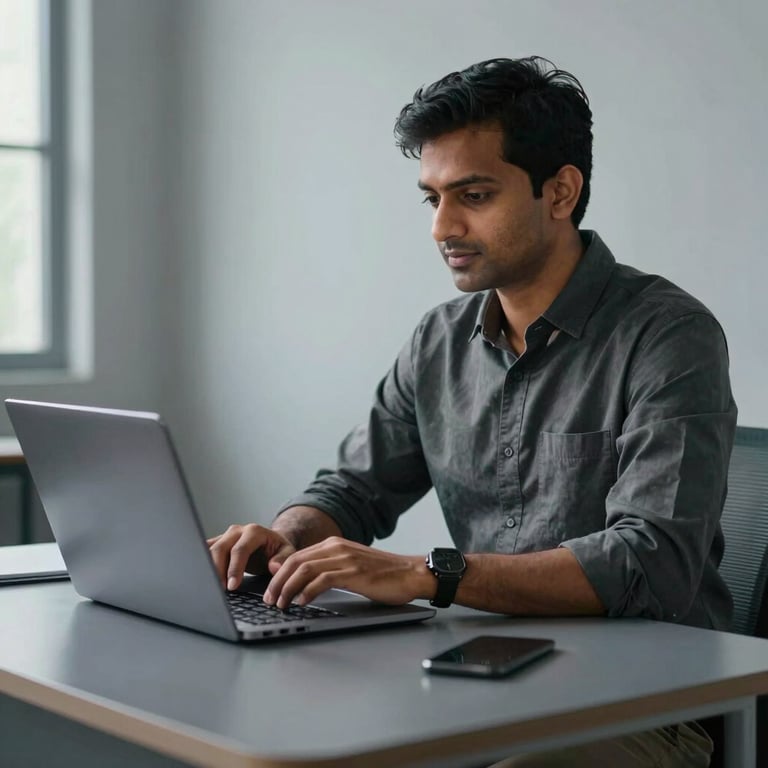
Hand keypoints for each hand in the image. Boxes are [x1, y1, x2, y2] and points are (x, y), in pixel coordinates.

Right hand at [207, 524, 295, 590]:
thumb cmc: (278, 550)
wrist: (270, 544)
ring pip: (209, 549)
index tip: (232, 586)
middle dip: (217, 570)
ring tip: (208, 587)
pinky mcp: (217, 543)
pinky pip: (204, 551)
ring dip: (207, 568)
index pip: (240, 549)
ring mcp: (225, 536)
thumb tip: (274, 567)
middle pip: (220, 548)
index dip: (234, 568)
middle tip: (219, 590)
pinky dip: (200, 563)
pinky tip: (199, 576)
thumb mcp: (287, 553)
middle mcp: (237, 531)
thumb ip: (283, 559)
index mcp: (254, 531)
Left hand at [263, 537, 432, 609]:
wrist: (411, 573)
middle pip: (296, 561)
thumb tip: (298, 580)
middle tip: (269, 600)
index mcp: (334, 544)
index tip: (270, 591)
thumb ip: (326, 569)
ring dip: (288, 588)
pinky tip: (302, 602)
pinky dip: (308, 591)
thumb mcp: (350, 567)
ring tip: (281, 604)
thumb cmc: (383, 574)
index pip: (296, 556)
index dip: (279, 574)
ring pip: (305, 569)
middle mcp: (337, 547)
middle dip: (278, 582)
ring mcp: (346, 559)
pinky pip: (323, 579)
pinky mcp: (354, 572)